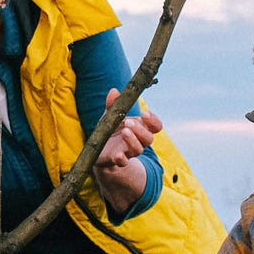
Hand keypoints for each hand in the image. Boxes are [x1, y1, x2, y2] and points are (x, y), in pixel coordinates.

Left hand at [92, 87, 162, 214]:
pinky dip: (122, 159)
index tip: (144, 113)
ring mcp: (128, 152)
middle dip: (141, 129)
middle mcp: (137, 141)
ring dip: (133, 140)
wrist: (97, 150)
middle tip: (129, 122)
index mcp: (139, 128)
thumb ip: (113, 104)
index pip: (155, 126)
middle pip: (149, 138)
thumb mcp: (110, 115)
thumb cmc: (108, 130)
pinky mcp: (116, 160)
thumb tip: (114, 91)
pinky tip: (118, 155)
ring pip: (138, 150)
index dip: (153, 121)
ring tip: (124, 131)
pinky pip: (123, 162)